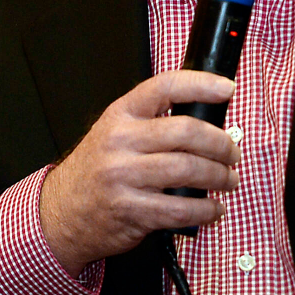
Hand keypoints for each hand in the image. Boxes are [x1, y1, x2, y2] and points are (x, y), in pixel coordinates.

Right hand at [38, 71, 240, 276]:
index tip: (227, 88)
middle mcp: (121, 141)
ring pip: (187, 169)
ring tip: (229, 180)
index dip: (201, 84)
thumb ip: (153, 122)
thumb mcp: (115, 132)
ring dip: (219, 176)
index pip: (165, 87)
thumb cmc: (96, 170)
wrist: (62, 210)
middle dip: (220, 143)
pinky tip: (213, 208)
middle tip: (232, 152)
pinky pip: (179, 209)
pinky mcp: (130, 210)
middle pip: (186, 132)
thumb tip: (207, 121)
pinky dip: (205, 210)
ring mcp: (123, 176)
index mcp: (121, 115)